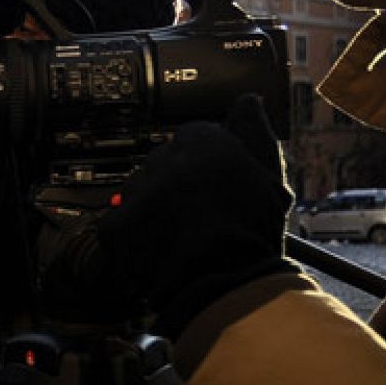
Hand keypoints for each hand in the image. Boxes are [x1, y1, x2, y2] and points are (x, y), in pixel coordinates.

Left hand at [93, 93, 296, 336]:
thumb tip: (248, 101)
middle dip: (176, 185)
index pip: (193, 138)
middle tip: (195, 214)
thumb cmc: (252, 233)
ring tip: (178, 235)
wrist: (226, 283)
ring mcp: (138, 191)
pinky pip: (117, 220)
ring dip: (152, 207)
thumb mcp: (269, 173)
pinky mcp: (116, 222)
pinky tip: (156, 246)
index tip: (208, 186)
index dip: (203, 165)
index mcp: (202, 142)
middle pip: (164, 164)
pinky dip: (131, 234)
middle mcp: (166, 159)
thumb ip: (254, 130)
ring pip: (139, 190)